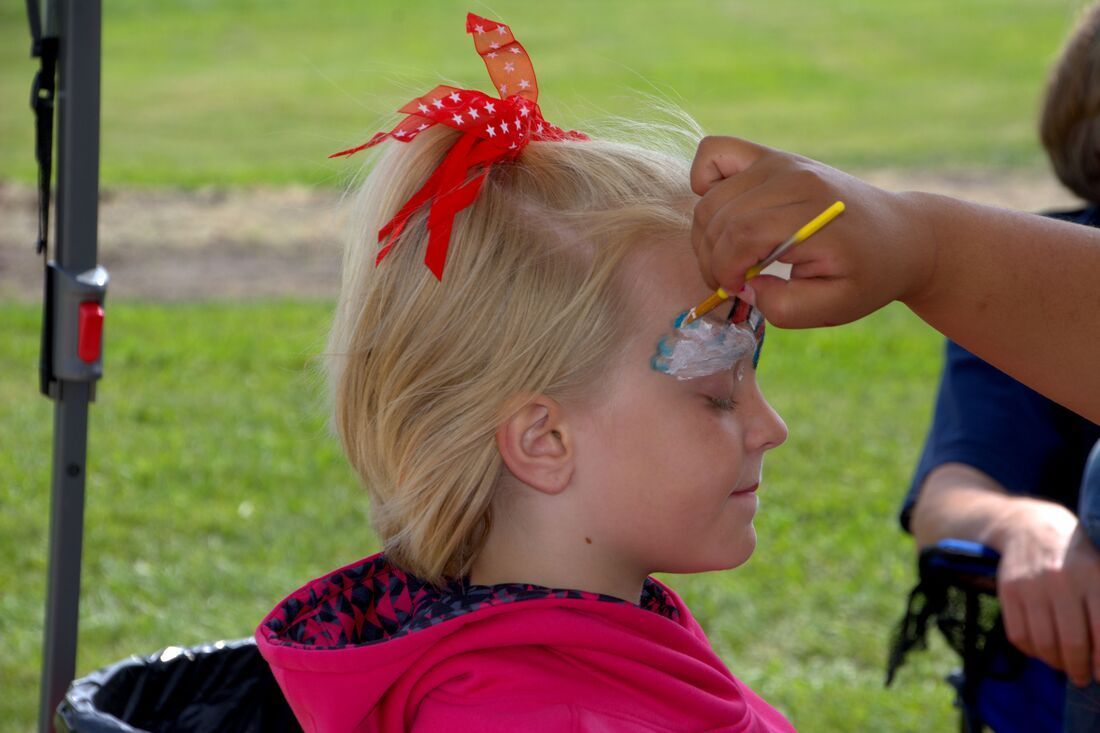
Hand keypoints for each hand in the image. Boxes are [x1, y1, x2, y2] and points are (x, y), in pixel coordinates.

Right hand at [689, 136, 936, 327]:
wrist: (902, 236)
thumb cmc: (868, 275)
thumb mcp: (835, 308)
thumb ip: (784, 308)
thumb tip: (746, 287)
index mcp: (812, 213)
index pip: (741, 235)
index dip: (725, 270)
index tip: (738, 291)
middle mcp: (792, 177)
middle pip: (718, 217)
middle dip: (712, 259)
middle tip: (733, 283)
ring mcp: (779, 162)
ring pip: (710, 198)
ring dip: (706, 235)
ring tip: (730, 259)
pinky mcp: (770, 157)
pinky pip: (713, 152)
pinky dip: (703, 181)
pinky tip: (724, 212)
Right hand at [996, 502, 1099, 686]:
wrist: (1029, 525)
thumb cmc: (1074, 555)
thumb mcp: (1099, 571)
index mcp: (1093, 576)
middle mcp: (1061, 580)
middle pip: (1072, 642)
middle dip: (1079, 668)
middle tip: (1082, 678)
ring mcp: (1031, 585)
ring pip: (1043, 642)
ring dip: (1054, 663)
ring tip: (1062, 665)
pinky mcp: (1007, 590)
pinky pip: (1017, 634)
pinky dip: (1030, 650)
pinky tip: (1040, 649)